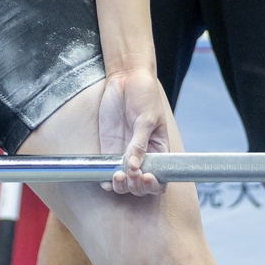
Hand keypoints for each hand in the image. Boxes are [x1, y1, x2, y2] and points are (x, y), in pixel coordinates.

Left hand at [97, 66, 171, 195]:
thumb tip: (134, 165)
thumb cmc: (144, 95)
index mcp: (159, 150)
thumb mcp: (147, 118)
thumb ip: (140, 142)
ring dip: (121, 185)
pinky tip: (105, 177)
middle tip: (131, 175)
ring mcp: (124, 154)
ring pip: (124, 182)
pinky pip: (107, 171)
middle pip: (140, 185)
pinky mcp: (108, 149)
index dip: (154, 184)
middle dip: (136, 186)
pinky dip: (105, 179)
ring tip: (117, 175)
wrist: (126, 78)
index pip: (160, 178)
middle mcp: (142, 156)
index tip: (145, 177)